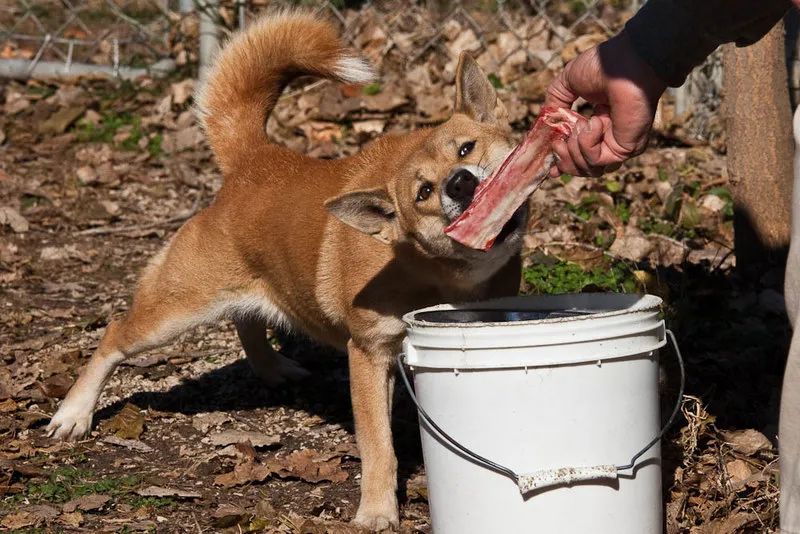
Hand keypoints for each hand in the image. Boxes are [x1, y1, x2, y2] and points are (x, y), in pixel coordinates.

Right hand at [544, 30, 666, 176]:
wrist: (624, 63)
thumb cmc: (602, 67)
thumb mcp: (568, 82)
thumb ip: (556, 102)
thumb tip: (548, 120)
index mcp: (600, 124)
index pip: (582, 155)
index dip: (564, 164)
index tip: (551, 169)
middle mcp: (612, 138)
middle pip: (583, 169)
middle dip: (564, 159)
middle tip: (559, 142)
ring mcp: (620, 145)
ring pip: (589, 170)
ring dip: (574, 149)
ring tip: (579, 124)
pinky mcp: (625, 149)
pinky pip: (596, 160)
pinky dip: (587, 143)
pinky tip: (595, 121)